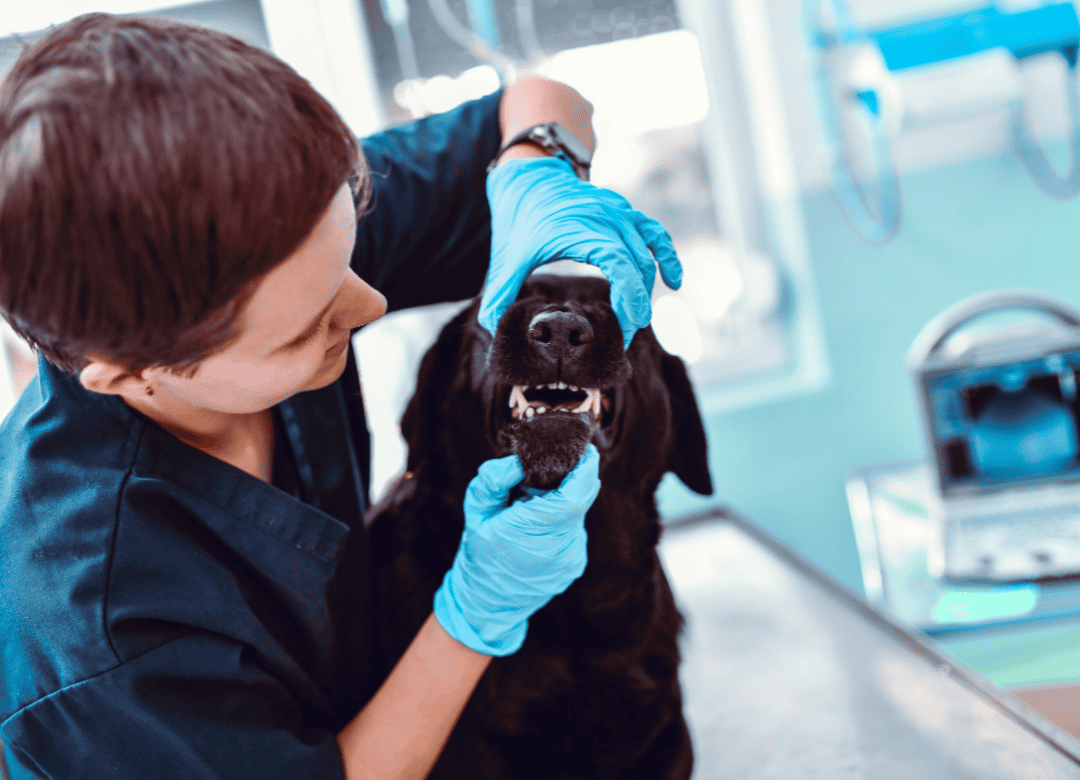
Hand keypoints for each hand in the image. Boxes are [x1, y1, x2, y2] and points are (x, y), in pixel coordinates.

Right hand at [433, 444, 600, 655]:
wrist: (487, 604)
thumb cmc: (479, 556)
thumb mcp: (476, 513)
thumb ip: (493, 481)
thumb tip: (517, 462)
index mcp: (533, 531)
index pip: (574, 495)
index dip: (585, 469)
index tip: (584, 450)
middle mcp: (560, 548)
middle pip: (581, 500)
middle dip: (574, 478)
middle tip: (556, 467)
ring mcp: (570, 559)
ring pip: (579, 515)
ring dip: (565, 501)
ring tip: (536, 502)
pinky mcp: (574, 565)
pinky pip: (575, 531)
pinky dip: (563, 520)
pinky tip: (540, 525)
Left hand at [479, 156, 682, 348]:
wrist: (529, 175)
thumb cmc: (518, 218)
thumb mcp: (505, 257)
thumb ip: (498, 294)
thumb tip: (492, 329)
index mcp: (580, 229)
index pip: (618, 264)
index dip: (628, 297)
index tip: (627, 327)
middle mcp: (607, 218)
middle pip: (637, 266)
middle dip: (634, 307)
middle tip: (621, 339)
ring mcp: (620, 212)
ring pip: (648, 255)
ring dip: (646, 288)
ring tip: (634, 320)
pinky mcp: (625, 213)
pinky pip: (655, 235)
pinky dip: (666, 257)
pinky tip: (674, 281)